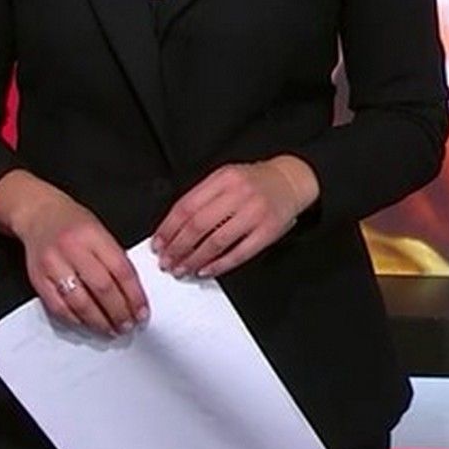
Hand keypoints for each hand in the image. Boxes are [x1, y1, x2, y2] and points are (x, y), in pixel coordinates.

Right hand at [2, 177, 149, 337]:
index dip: (134, 295)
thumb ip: (115, 257)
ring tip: (111, 329)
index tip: (142, 312)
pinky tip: (87, 324)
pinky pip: (59, 307)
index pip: (121, 270)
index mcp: (94, 235)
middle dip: (119, 312)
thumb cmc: (73, 223)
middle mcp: (72, 249)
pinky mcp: (38, 279)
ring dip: (99, 321)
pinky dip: (76, 320)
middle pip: (102, 288)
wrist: (38, 214)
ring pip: (80, 301)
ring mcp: (53, 265)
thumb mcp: (100, 230)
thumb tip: (133, 292)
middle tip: (128, 325)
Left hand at [152, 156, 318, 278]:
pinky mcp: (268, 231)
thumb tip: (172, 228)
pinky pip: (239, 253)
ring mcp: (255, 213)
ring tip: (182, 269)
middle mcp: (239, 194)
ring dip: (194, 259)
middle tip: (167, 262)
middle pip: (198, 225)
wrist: (290, 181)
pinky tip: (206, 270)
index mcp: (223, 178)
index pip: (187, 206)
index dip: (168, 228)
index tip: (158, 244)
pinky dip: (219, 265)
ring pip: (216, 241)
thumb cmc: (254, 182)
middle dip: (177, 248)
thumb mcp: (226, 178)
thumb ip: (202, 197)